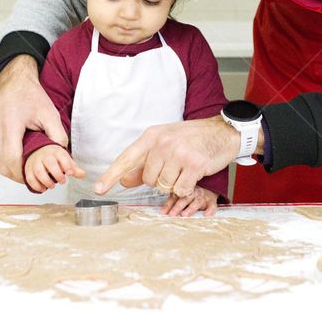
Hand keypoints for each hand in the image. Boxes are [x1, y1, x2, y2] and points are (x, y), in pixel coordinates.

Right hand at [0, 55, 69, 182]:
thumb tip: (64, 153)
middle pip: (2, 165)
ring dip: (10, 171)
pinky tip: (16, 163)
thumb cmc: (29, 95)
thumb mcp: (49, 113)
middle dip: (18, 176)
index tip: (34, 178)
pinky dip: (3, 163)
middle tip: (33, 180)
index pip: (12, 159)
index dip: (23, 173)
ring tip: (26, 173)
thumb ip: (57, 134)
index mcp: (9, 124)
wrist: (14, 82)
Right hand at [24, 145, 84, 192]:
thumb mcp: (65, 159)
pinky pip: (30, 178)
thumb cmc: (54, 157)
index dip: (67, 165)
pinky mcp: (28, 170)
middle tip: (63, 181)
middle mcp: (45, 155)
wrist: (38, 151)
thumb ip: (73, 167)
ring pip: (39, 171)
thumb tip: (82, 174)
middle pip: (50, 163)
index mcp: (56, 151)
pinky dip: (36, 186)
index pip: (62, 156)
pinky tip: (43, 189)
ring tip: (52, 186)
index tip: (70, 173)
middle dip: (57, 174)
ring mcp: (35, 162)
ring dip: (46, 181)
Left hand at [94, 116, 242, 197]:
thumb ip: (145, 162)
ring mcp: (179, 153)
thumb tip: (125, 180)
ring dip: (174, 184)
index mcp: (152, 136)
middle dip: (159, 180)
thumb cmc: (192, 139)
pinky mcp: (194, 164)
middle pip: (147, 179)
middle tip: (174, 167)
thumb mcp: (165, 144)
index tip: (99, 189)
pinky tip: (194, 174)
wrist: (223, 132)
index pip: (127, 158)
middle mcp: (163, 143)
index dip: (111, 175)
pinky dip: (186, 187)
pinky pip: (180, 189)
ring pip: (164, 186)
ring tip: (185, 168)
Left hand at [161, 186, 218, 216]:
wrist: (209, 188)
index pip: (175, 197)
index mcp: (184, 191)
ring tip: (184, 215)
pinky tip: (206, 215)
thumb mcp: (182, 195)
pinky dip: (210, 210)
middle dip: (178, 206)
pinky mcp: (212, 201)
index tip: (163, 212)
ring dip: (190, 208)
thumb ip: (172, 202)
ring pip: (197, 202)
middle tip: (172, 214)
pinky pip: (212, 206)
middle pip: (185, 199)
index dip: (169, 204)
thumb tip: (162, 212)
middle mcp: (193, 192)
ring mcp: (202, 197)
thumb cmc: (192, 194)